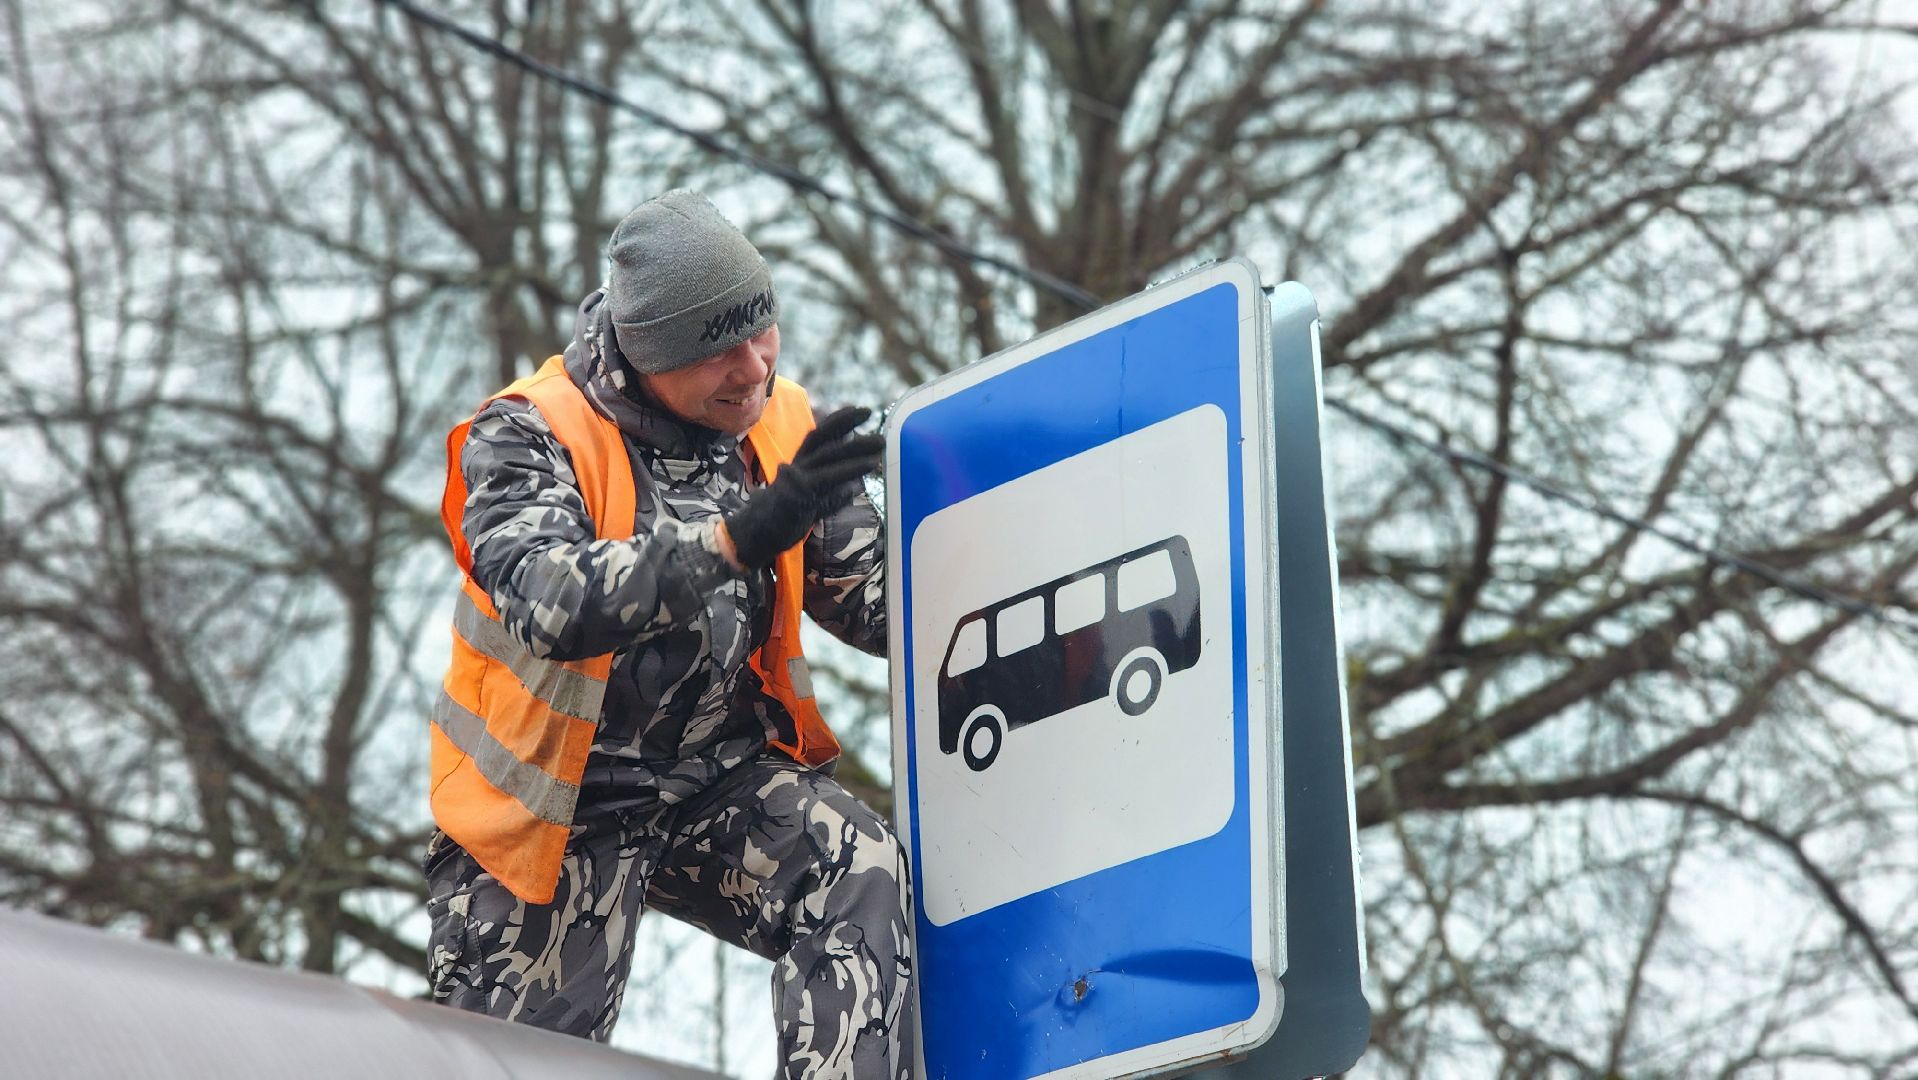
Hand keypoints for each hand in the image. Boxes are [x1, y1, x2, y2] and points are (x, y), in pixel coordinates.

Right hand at [723, 406, 883, 568]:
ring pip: (828, 462)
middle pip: (824, 442)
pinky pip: (826, 486)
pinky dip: (845, 480)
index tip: (860, 411)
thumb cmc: (779, 519)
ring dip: (855, 456)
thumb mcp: (807, 501)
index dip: (839, 421)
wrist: (753, 536)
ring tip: (877, 452)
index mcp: (797, 464)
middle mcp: (796, 467)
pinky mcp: (798, 497)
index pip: (819, 436)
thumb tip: (854, 488)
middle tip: (873, 418)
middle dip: (849, 427)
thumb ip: (828, 493)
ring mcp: (796, 482)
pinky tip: (861, 479)